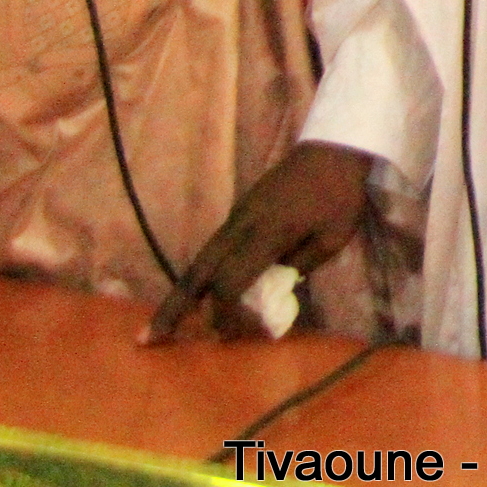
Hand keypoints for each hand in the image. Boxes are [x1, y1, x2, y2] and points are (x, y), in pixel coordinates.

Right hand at [143, 142, 372, 342]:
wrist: (334, 146)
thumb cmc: (339, 193)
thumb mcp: (333, 238)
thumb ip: (301, 266)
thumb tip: (275, 289)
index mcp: (267, 234)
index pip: (230, 282)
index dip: (224, 314)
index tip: (226, 338)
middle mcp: (242, 225)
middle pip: (198, 272)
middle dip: (173, 307)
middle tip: (147, 340)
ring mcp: (237, 216)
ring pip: (200, 259)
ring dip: (181, 293)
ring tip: (162, 324)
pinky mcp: (240, 211)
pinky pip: (213, 249)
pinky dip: (200, 276)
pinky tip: (195, 296)